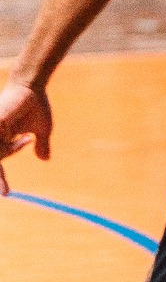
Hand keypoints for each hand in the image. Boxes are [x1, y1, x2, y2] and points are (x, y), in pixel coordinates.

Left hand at [0, 80, 52, 195]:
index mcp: (2, 140)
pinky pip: (0, 144)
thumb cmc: (35, 106)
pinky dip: (8, 144)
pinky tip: (16, 131)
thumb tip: (44, 159)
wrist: (33, 87)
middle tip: (8, 184)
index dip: (0, 179)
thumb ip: (41, 145)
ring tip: (22, 134)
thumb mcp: (41, 130)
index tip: (7, 194)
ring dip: (11, 149)